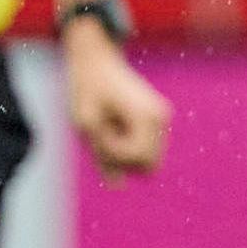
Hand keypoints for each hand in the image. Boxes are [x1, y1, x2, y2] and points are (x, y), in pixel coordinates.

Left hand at [64, 29, 169, 178]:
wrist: (95, 60)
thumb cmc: (87, 88)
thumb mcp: (85, 124)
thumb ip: (103, 157)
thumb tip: (119, 187)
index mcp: (147, 116)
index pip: (139, 159)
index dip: (114, 155)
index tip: (98, 136)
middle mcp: (161, 118)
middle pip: (148, 165)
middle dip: (121, 159)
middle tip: (101, 136)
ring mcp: (161, 119)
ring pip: (147, 160)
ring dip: (122, 153)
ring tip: (106, 128)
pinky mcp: (155, 121)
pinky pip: (143, 148)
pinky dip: (125, 146)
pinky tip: (112, 126)